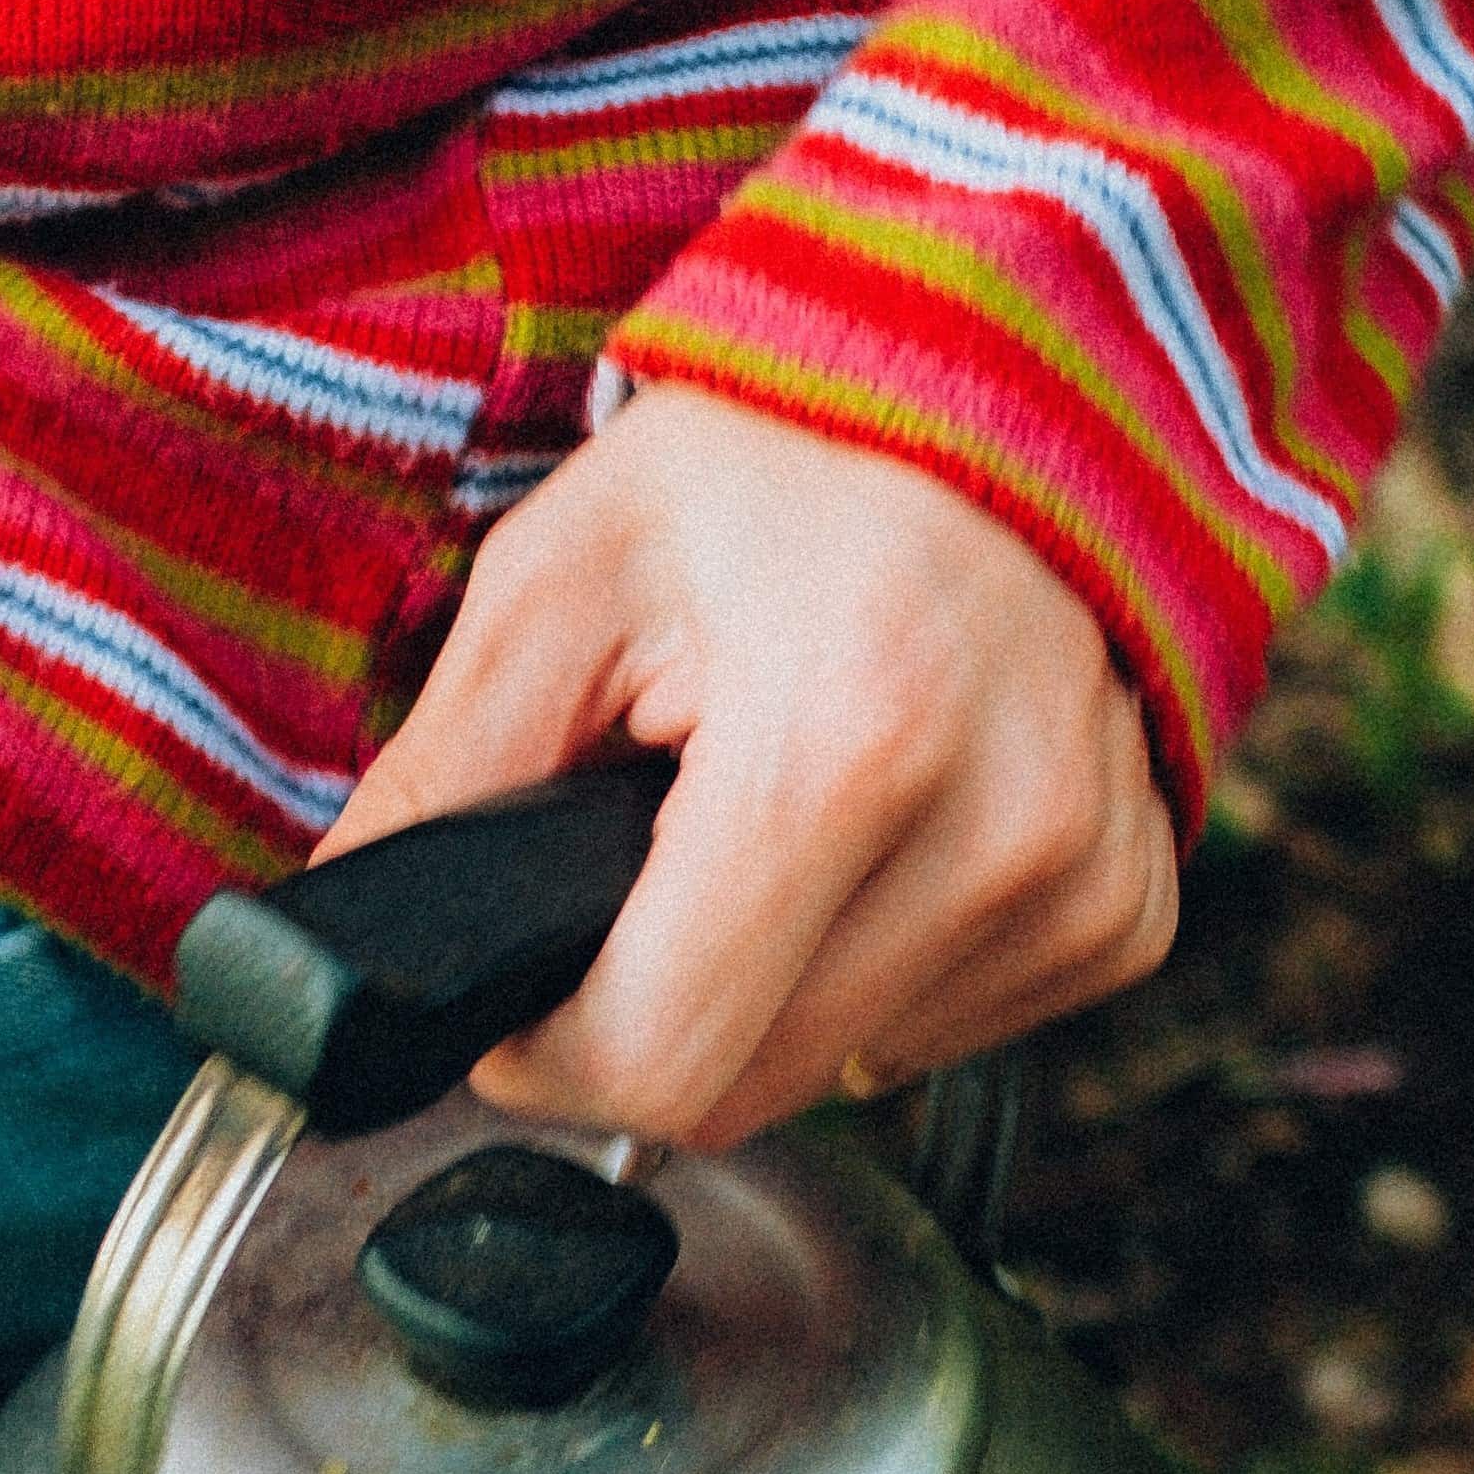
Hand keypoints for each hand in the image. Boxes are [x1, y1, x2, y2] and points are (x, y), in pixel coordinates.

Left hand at [316, 386, 1179, 1146]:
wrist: (1010, 379)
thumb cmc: (778, 457)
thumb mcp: (568, 571)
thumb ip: (444, 773)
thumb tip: (349, 942)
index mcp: (845, 742)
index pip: (657, 1064)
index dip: (551, 1056)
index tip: (529, 992)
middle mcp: (997, 831)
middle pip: (745, 1094)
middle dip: (656, 1016)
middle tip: (643, 873)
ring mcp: (1078, 882)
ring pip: (842, 1077)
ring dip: (772, 991)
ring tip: (774, 819)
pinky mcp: (1124, 915)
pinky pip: (947, 1040)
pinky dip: (884, 972)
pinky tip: (881, 837)